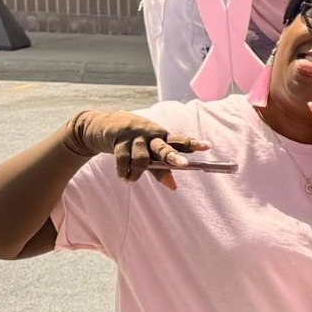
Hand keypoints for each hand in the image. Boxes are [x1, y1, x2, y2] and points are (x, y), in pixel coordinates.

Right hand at [63, 111, 208, 189]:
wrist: (103, 124)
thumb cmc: (135, 141)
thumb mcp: (149, 152)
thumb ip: (161, 170)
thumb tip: (173, 187)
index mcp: (162, 137)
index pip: (181, 140)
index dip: (194, 144)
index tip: (208, 146)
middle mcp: (151, 136)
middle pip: (164, 148)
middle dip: (173, 157)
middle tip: (183, 166)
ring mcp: (135, 137)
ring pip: (142, 159)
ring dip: (137, 172)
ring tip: (131, 179)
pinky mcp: (118, 140)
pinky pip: (123, 160)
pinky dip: (124, 172)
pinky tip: (124, 178)